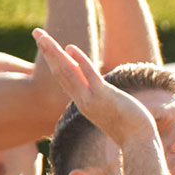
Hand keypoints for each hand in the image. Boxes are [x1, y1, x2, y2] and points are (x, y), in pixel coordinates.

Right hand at [30, 28, 153, 142]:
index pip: (64, 77)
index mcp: (83, 102)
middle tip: (36, 32)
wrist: (138, 143)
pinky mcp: (104, 98)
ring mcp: (91, 99)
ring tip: (42, 36)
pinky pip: (90, 76)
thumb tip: (103, 91)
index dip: (54, 59)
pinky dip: (80, 61)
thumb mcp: (110, 111)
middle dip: (48, 50)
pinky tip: (71, 48)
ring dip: (55, 53)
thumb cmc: (129, 128)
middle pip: (60, 71)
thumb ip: (103, 100)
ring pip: (68, 72)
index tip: (46, 44)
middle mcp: (82, 100)